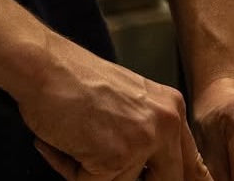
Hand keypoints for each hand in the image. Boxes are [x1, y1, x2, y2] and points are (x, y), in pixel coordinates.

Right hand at [14, 34, 213, 180]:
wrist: (39, 64)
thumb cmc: (70, 79)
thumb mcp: (125, 102)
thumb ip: (146, 137)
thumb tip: (155, 174)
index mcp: (170, 109)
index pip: (194, 168)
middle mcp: (166, 123)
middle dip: (130, 179)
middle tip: (100, 159)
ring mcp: (143, 140)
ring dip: (94, 174)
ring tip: (74, 145)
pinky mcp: (117, 157)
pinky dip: (71, 171)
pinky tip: (59, 144)